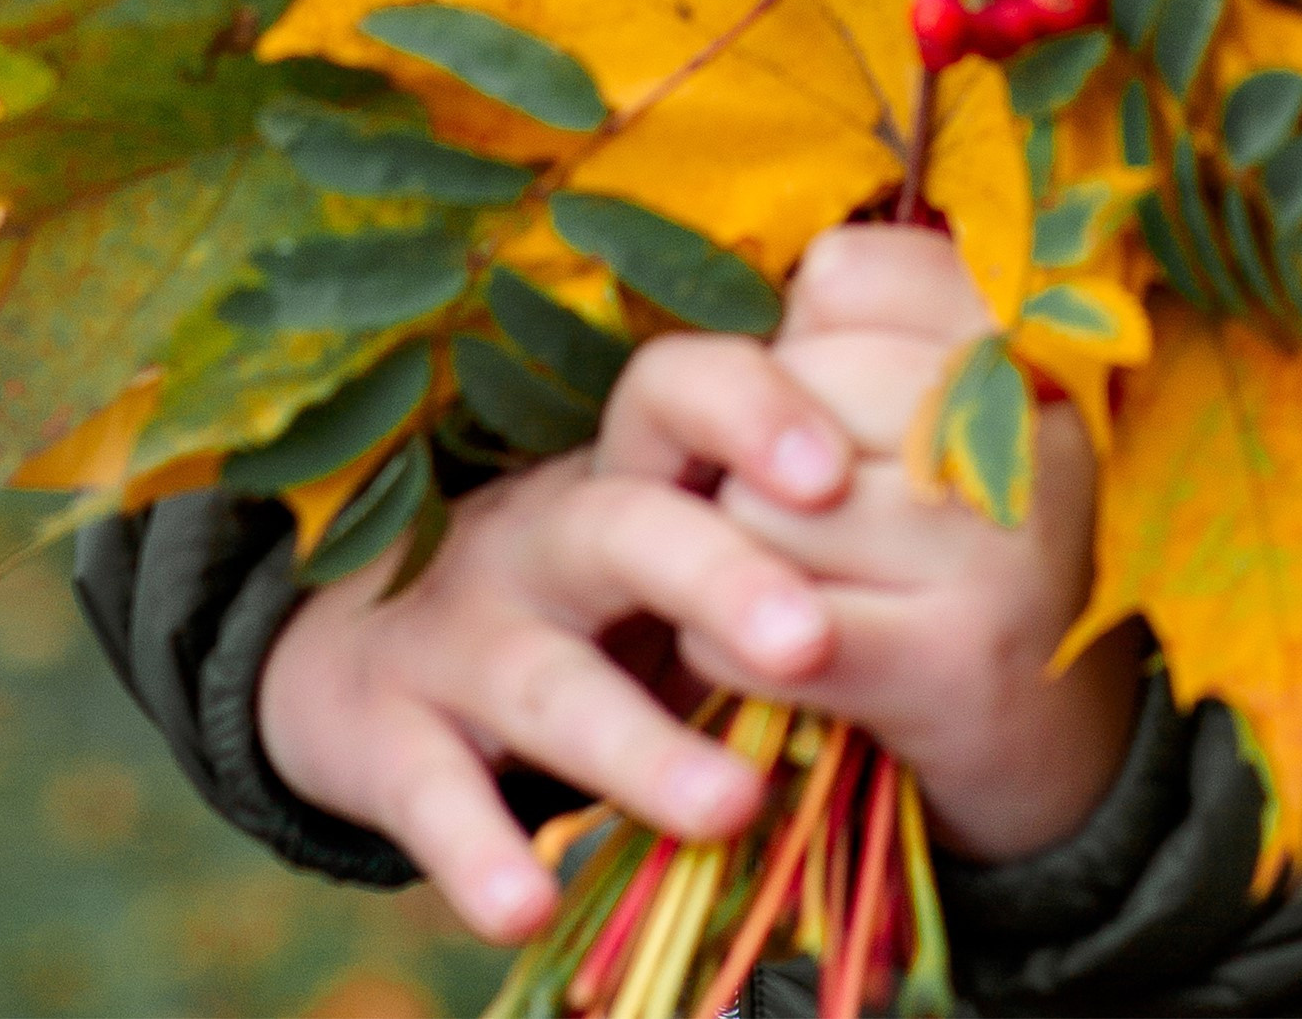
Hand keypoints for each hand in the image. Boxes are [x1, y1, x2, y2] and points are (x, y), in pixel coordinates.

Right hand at [256, 332, 856, 940]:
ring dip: (639, 747)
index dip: (752, 416)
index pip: (680, 395)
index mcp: (623, 475)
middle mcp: (542, 540)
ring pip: (551, 684)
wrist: (356, 661)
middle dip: (720, 578)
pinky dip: (475, 852)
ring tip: (732, 804)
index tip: (835, 471)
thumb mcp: (656, 537)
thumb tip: (944, 508)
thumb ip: (769, 524)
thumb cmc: (572, 598)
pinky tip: (526, 906)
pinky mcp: (391, 742)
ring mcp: (463, 638)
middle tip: (811, 641)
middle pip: (628, 530)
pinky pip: (433, 796)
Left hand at [708, 224, 1143, 861]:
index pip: (842, 277)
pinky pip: (752, 630)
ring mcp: (997, 544)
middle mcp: (1029, 423)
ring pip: (756, 509)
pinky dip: (732, 651)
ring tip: (814, 583)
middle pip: (790, 388)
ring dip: (745, 559)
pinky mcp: (948, 660)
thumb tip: (755, 320)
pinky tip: (788, 654)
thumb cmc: (969, 541)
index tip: (847, 406)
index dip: (809, 343)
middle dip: (765, 456)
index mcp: (1031, 335)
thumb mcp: (955, 405)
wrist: (1062, 736)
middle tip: (824, 514)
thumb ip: (870, 327)